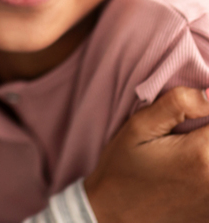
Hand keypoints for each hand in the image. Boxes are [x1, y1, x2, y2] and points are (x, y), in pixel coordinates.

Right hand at [84, 87, 208, 222]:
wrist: (116, 216)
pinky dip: (203, 167)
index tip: (193, 113)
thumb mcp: (138, 127)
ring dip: (205, 147)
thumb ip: (177, 104)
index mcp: (200, 154)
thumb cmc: (123, 167)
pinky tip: (183, 169)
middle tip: (181, 131)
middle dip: (205, 128)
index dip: (208, 110)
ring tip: (181, 150)